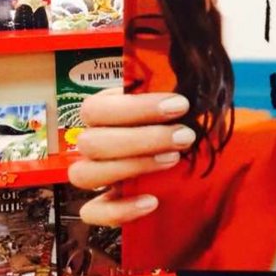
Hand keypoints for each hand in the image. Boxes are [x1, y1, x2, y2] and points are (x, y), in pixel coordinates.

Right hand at [67, 88, 195, 225]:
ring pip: (86, 175)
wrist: (188, 155)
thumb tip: (189, 61)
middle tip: (184, 136)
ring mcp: (93, 174)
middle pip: (93, 142)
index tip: (181, 105)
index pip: (96, 109)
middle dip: (144, 138)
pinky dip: (120, 210)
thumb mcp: (175, 99)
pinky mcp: (102, 206)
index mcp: (102, 112)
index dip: (137, 108)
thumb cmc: (178, 120)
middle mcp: (91, 142)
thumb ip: (171, 81)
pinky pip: (92, 213)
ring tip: (173, 159)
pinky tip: (152, 201)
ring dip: (133, 166)